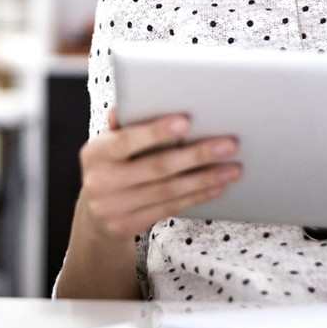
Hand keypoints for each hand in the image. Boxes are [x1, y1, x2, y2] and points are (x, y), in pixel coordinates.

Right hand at [77, 107, 240, 239]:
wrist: (94, 213)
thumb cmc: (112, 165)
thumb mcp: (109, 144)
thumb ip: (125, 126)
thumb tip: (134, 101)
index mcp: (95, 153)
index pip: (127, 140)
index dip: (156, 131)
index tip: (186, 121)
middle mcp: (100, 181)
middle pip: (157, 167)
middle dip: (197, 154)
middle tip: (229, 144)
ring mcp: (112, 208)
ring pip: (168, 191)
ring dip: (205, 179)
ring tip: (232, 168)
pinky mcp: (127, 226)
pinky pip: (169, 208)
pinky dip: (196, 196)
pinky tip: (217, 187)